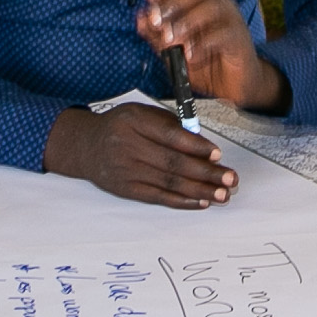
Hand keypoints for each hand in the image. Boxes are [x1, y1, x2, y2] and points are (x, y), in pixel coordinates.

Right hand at [44, 100, 237, 207]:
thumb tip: (203, 147)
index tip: (217, 154)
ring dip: (200, 190)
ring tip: (222, 194)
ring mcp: (125, 170)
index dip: (195, 146)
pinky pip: (158, 197)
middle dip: (206, 173)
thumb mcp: (141, 114)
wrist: (86, 146)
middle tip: (230, 179)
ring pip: (169, 183)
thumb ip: (170, 125)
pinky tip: (201, 202)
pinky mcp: (126, 189)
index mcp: (133, 121)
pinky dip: (182, 200)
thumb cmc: (121, 126)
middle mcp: (127, 146)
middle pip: (172, 163)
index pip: (169, 136)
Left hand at [136, 0, 287, 110]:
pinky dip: (203, 44)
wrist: (233, 86)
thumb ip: (157, 34)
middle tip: (156, 21)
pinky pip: (224, 34)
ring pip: (212, 8)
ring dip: (187, 22)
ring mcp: (232, 20)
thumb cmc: (206, 61)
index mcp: (202, 0)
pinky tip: (190, 56)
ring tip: (171, 40)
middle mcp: (219, 4)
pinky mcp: (239, 40)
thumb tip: (141, 19)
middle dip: (173, 2)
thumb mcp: (173, 48)